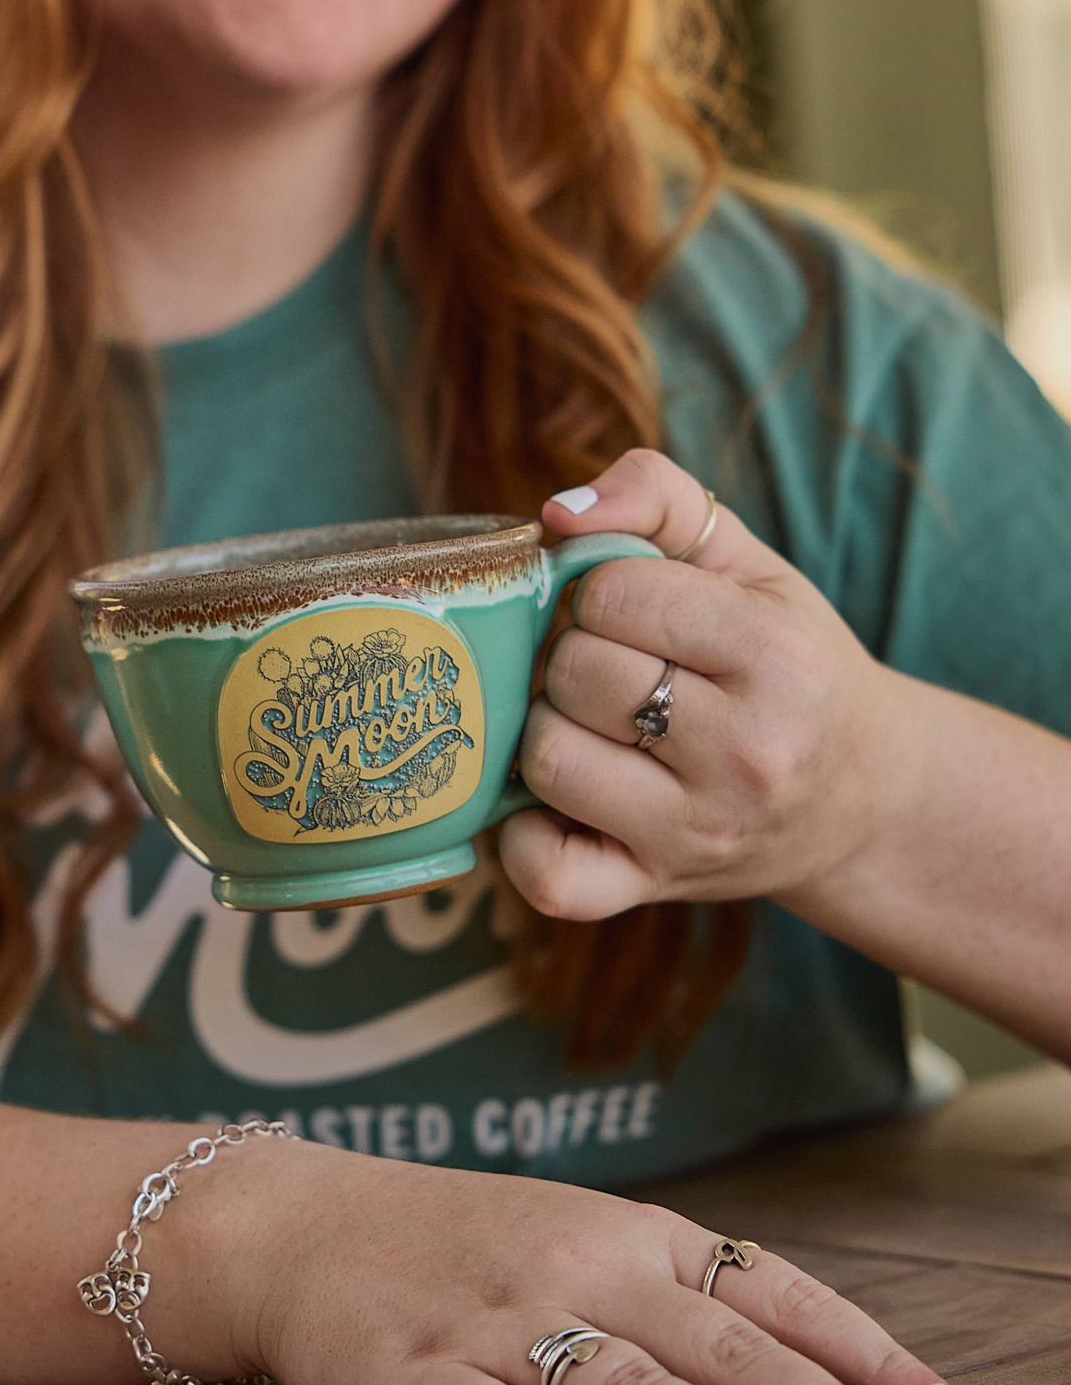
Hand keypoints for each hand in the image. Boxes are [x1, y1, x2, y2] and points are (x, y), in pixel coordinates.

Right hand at [229, 1139, 966, 1384]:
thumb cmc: (454, 1241)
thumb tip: (799, 1360)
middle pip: (720, 1354)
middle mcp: (569, 1270)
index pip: (762, 1289)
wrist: (303, 1225)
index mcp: (618, 1230)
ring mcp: (493, 1330)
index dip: (858, 1353)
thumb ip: (671, 1289)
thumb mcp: (571, 1237)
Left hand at [498, 448, 917, 921]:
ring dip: (548, 731)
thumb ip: (656, 497)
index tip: (629, 610)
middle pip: (574, 674)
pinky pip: (545, 872)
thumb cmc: (789, 665)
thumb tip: (557, 512)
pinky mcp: (653, 887)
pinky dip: (523, 836)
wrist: (862, 798)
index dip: (600, 590)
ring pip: (547, 759)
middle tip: (611, 668)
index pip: (612, 593)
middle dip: (573, 657)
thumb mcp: (748, 563)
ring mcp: (697, 831)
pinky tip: (557, 801)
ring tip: (592, 726)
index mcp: (776, 653)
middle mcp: (746, 752)